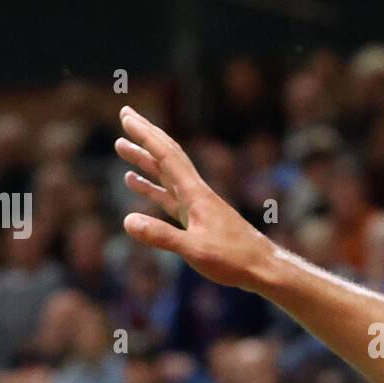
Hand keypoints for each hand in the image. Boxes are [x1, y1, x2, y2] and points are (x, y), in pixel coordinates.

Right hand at [115, 106, 273, 291]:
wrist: (263, 268)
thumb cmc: (234, 260)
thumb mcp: (195, 250)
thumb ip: (162, 236)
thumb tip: (127, 221)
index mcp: (196, 194)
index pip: (167, 156)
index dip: (145, 135)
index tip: (126, 116)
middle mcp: (196, 193)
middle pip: (167, 156)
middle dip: (145, 135)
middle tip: (125, 113)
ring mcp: (197, 205)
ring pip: (166, 174)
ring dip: (144, 159)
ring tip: (120, 146)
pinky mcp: (197, 219)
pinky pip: (168, 196)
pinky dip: (151, 186)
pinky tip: (135, 182)